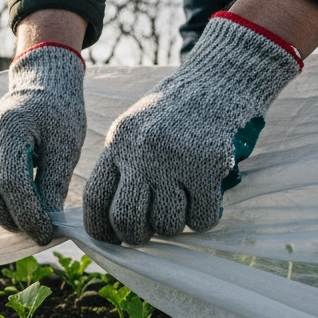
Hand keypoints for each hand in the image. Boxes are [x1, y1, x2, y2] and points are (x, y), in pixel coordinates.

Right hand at [0, 42, 86, 244]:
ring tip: (27, 222)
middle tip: (35, 232)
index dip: (28, 214)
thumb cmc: (60, 115)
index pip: (11, 183)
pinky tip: (17, 209)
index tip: (46, 233)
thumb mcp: (66, 146)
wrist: (43, 89)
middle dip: (9, 220)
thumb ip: (55, 182)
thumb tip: (48, 220)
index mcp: (10, 129)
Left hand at [83, 12, 302, 244]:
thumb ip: (123, 164)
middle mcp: (142, 151)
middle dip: (138, 235)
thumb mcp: (137, 127)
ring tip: (183, 207)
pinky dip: (204, 219)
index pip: (96, 199)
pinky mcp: (208, 165)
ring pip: (166, 223)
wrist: (222, 78)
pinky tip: (206, 201)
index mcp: (119, 142)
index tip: (113, 239)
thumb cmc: (178, 110)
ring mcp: (175, 159)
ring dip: (175, 227)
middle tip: (151, 230)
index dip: (102, 229)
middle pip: (128, 218)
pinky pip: (201, 218)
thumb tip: (111, 219)